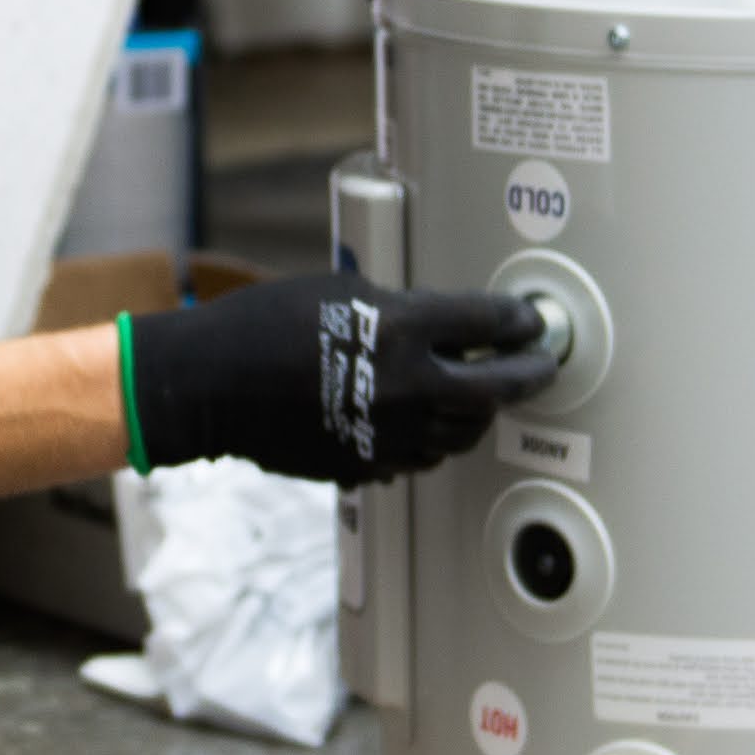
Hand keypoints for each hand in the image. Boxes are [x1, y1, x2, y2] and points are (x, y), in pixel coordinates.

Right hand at [123, 277, 556, 483]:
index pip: (489, 323)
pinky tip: (430, 424)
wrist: (212, 386)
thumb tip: (437, 324)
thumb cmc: (265, 324)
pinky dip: (436, 439)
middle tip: (541, 365)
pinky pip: (422, 457)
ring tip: (485, 396)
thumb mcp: (340, 290)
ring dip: (481, 412)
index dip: (518, 320)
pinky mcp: (369, 464)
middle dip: (528, 374)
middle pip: (496, 389)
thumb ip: (399, 308)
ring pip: (464, 431)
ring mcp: (390, 433)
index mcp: (403, 330)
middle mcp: (408, 386)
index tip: (531, 321)